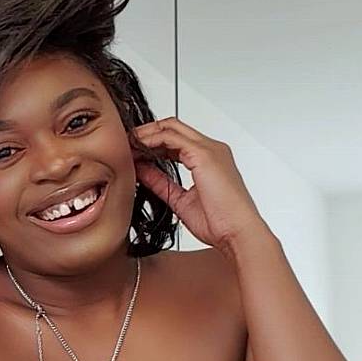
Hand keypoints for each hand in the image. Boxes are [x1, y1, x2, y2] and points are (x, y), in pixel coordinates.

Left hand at [131, 117, 270, 253]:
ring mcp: (209, 149)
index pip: (176, 139)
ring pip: (170, 127)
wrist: (237, 233)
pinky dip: (151, 140)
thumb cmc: (219, 223)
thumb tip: (141, 171)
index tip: (132, 150)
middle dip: (146, 132)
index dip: (152, 142)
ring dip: (145, 134)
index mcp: (210, 159)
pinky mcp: (204, 155)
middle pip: (172, 127)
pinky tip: (137, 149)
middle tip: (124, 143)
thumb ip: (161, 182)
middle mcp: (212, 150)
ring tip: (126, 145)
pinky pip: (170, 137)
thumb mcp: (180, 199)